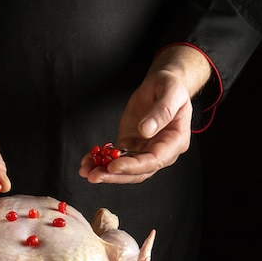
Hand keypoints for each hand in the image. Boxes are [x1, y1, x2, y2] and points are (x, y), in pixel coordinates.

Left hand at [79, 45, 210, 183]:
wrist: (162, 85)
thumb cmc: (171, 87)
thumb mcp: (171, 93)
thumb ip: (161, 113)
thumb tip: (145, 131)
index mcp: (175, 141)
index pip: (154, 161)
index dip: (133, 166)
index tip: (113, 166)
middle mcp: (160, 151)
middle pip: (137, 172)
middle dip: (115, 175)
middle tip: (94, 175)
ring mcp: (144, 150)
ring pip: (125, 169)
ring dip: (105, 172)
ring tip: (86, 171)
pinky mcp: (130, 145)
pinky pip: (115, 158)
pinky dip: (100, 161)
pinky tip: (87, 162)